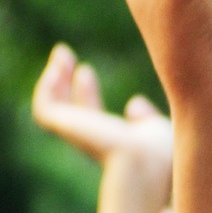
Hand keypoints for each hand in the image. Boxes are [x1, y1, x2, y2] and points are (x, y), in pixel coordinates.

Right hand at [32, 44, 172, 167]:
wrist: (152, 160)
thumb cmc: (165, 153)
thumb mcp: (159, 130)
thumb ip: (147, 120)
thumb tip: (133, 104)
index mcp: (115, 148)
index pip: (92, 121)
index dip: (86, 96)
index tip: (85, 72)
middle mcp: (94, 145)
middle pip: (70, 115)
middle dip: (64, 85)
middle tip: (63, 53)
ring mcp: (79, 138)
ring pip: (54, 112)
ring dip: (54, 82)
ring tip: (61, 52)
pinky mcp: (68, 129)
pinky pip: (46, 111)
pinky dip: (47, 89)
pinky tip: (57, 68)